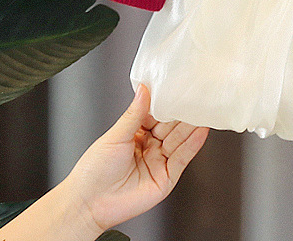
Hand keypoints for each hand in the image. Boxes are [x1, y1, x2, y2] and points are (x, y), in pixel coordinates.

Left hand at [62, 82, 209, 233]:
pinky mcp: (167, 177)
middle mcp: (151, 147)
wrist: (88, 204)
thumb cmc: (94, 171)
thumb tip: (143, 89)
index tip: (179, 89)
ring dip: (192, 126)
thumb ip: (135, 113)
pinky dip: (193, 145)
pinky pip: (182, 158)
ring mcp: (160, 162)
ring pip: (179, 140)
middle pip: (172, 127)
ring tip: (204, 111)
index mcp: (138, 134)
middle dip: (183, 113)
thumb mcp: (116, 135)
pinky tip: (201, 132)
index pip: (159, 115)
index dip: (168, 103)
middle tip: (197, 97)